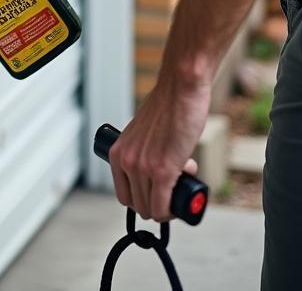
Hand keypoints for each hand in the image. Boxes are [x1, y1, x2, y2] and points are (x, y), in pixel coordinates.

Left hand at [108, 74, 209, 221]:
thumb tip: (156, 174)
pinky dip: (173, 212)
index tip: (159, 195)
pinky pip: (163, 207)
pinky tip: (184, 201)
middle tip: (174, 188)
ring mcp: (142, 168)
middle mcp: (126, 161)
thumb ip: (143, 152)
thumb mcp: (142, 134)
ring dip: (170, 205)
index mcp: (117, 152)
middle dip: (159, 204)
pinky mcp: (162, 171)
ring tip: (182, 181)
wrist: (180, 90)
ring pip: (151, 209)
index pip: (124, 195)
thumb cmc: (166, 108)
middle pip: (138, 205)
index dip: (143, 200)